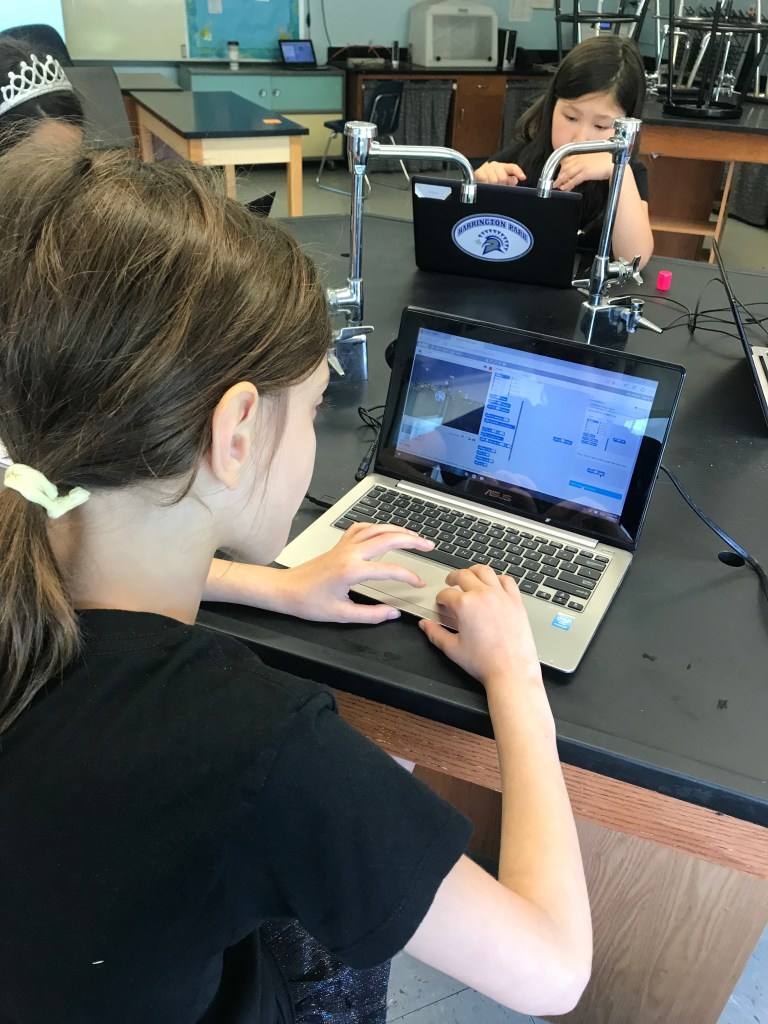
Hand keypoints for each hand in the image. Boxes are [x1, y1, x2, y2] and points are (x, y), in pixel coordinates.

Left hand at [274, 522, 434, 623]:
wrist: (285, 590)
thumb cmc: (308, 602)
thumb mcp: (342, 615)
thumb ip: (371, 615)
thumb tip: (393, 613)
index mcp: (352, 570)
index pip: (390, 569)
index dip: (409, 576)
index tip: (419, 584)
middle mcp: (350, 553)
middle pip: (388, 538)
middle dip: (412, 541)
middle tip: (429, 545)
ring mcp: (344, 545)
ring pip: (376, 529)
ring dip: (398, 530)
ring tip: (414, 536)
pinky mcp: (339, 544)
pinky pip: (361, 528)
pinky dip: (377, 526)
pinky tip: (384, 530)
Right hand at [419, 565, 539, 689]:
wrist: (511, 671)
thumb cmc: (484, 663)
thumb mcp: (452, 649)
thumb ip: (435, 633)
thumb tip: (425, 625)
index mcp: (465, 605)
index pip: (446, 594)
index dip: (440, 598)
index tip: (441, 603)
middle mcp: (483, 595)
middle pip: (463, 575)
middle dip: (453, 578)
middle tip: (450, 583)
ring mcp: (501, 596)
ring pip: (485, 571)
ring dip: (474, 572)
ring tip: (469, 576)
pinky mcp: (516, 601)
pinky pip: (506, 580)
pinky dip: (498, 579)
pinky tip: (493, 584)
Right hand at [474, 161, 525, 186]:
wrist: (475, 180)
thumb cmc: (491, 182)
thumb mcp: (502, 182)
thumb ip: (510, 181)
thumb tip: (515, 180)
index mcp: (504, 167)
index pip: (513, 168)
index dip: (518, 172)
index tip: (523, 178)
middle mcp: (496, 165)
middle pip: (503, 177)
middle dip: (501, 186)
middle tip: (498, 189)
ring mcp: (487, 168)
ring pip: (494, 180)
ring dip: (493, 187)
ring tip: (491, 188)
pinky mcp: (479, 172)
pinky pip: (485, 180)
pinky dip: (486, 185)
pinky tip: (485, 186)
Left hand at [554, 152, 613, 190]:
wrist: (612, 164)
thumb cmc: (604, 161)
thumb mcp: (592, 157)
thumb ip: (584, 160)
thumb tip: (578, 167)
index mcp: (581, 153)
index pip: (567, 160)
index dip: (561, 167)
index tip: (559, 173)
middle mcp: (580, 158)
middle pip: (565, 166)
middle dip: (560, 175)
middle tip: (556, 182)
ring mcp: (582, 165)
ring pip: (567, 173)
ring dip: (561, 180)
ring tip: (557, 185)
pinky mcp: (585, 172)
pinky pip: (574, 179)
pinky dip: (568, 184)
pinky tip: (564, 188)